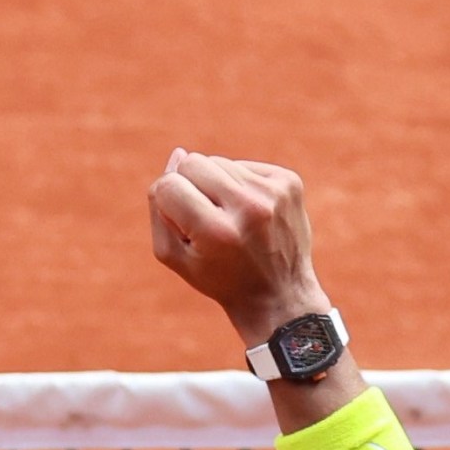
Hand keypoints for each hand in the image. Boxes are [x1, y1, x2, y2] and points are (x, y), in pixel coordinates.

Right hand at [148, 149, 330, 346]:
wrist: (280, 295)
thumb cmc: (219, 277)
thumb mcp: (174, 255)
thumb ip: (160, 206)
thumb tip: (178, 154)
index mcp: (217, 231)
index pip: (168, 185)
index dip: (168, 202)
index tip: (185, 226)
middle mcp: (249, 208)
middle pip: (193, 162)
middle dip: (191, 187)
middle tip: (209, 221)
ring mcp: (273, 193)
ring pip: (219, 161)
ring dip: (217, 186)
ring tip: (232, 219)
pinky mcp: (289, 183)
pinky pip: (245, 165)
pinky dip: (241, 185)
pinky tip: (252, 214)